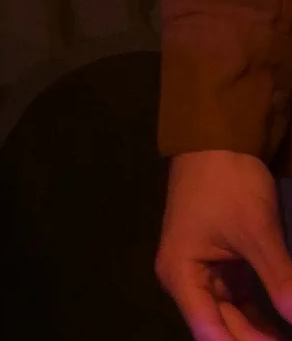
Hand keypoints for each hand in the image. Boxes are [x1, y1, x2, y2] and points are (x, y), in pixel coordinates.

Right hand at [157, 150, 291, 340]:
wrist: (218, 142)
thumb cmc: (227, 184)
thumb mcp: (257, 232)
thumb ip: (281, 281)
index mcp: (182, 275)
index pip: (212, 332)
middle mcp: (188, 281)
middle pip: (224, 328)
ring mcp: (205, 275)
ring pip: (236, 319)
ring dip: (264, 334)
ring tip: (290, 337)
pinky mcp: (223, 267)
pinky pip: (244, 304)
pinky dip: (266, 318)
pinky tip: (285, 325)